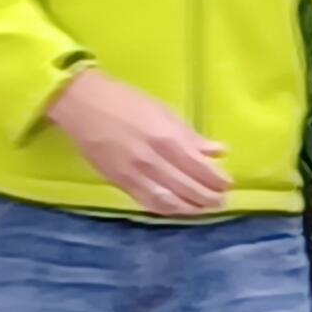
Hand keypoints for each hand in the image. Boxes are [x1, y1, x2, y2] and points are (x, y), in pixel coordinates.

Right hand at [46, 69, 230, 215]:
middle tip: (222, 202)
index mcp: (166, 139)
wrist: (83, 104)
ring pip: (169, 200)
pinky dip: (166, 209)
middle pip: (187, 187)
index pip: (200, 168)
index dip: (216, 180)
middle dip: (208, 198)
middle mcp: (153, 160)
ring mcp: (135, 174)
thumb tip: (218, 151)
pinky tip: (177, 210)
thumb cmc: (126, 101)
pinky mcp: (119, 182)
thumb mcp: (163, 111)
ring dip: (190, 208)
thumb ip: (191, 135)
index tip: (229, 185)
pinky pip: (147, 202)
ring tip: (204, 210)